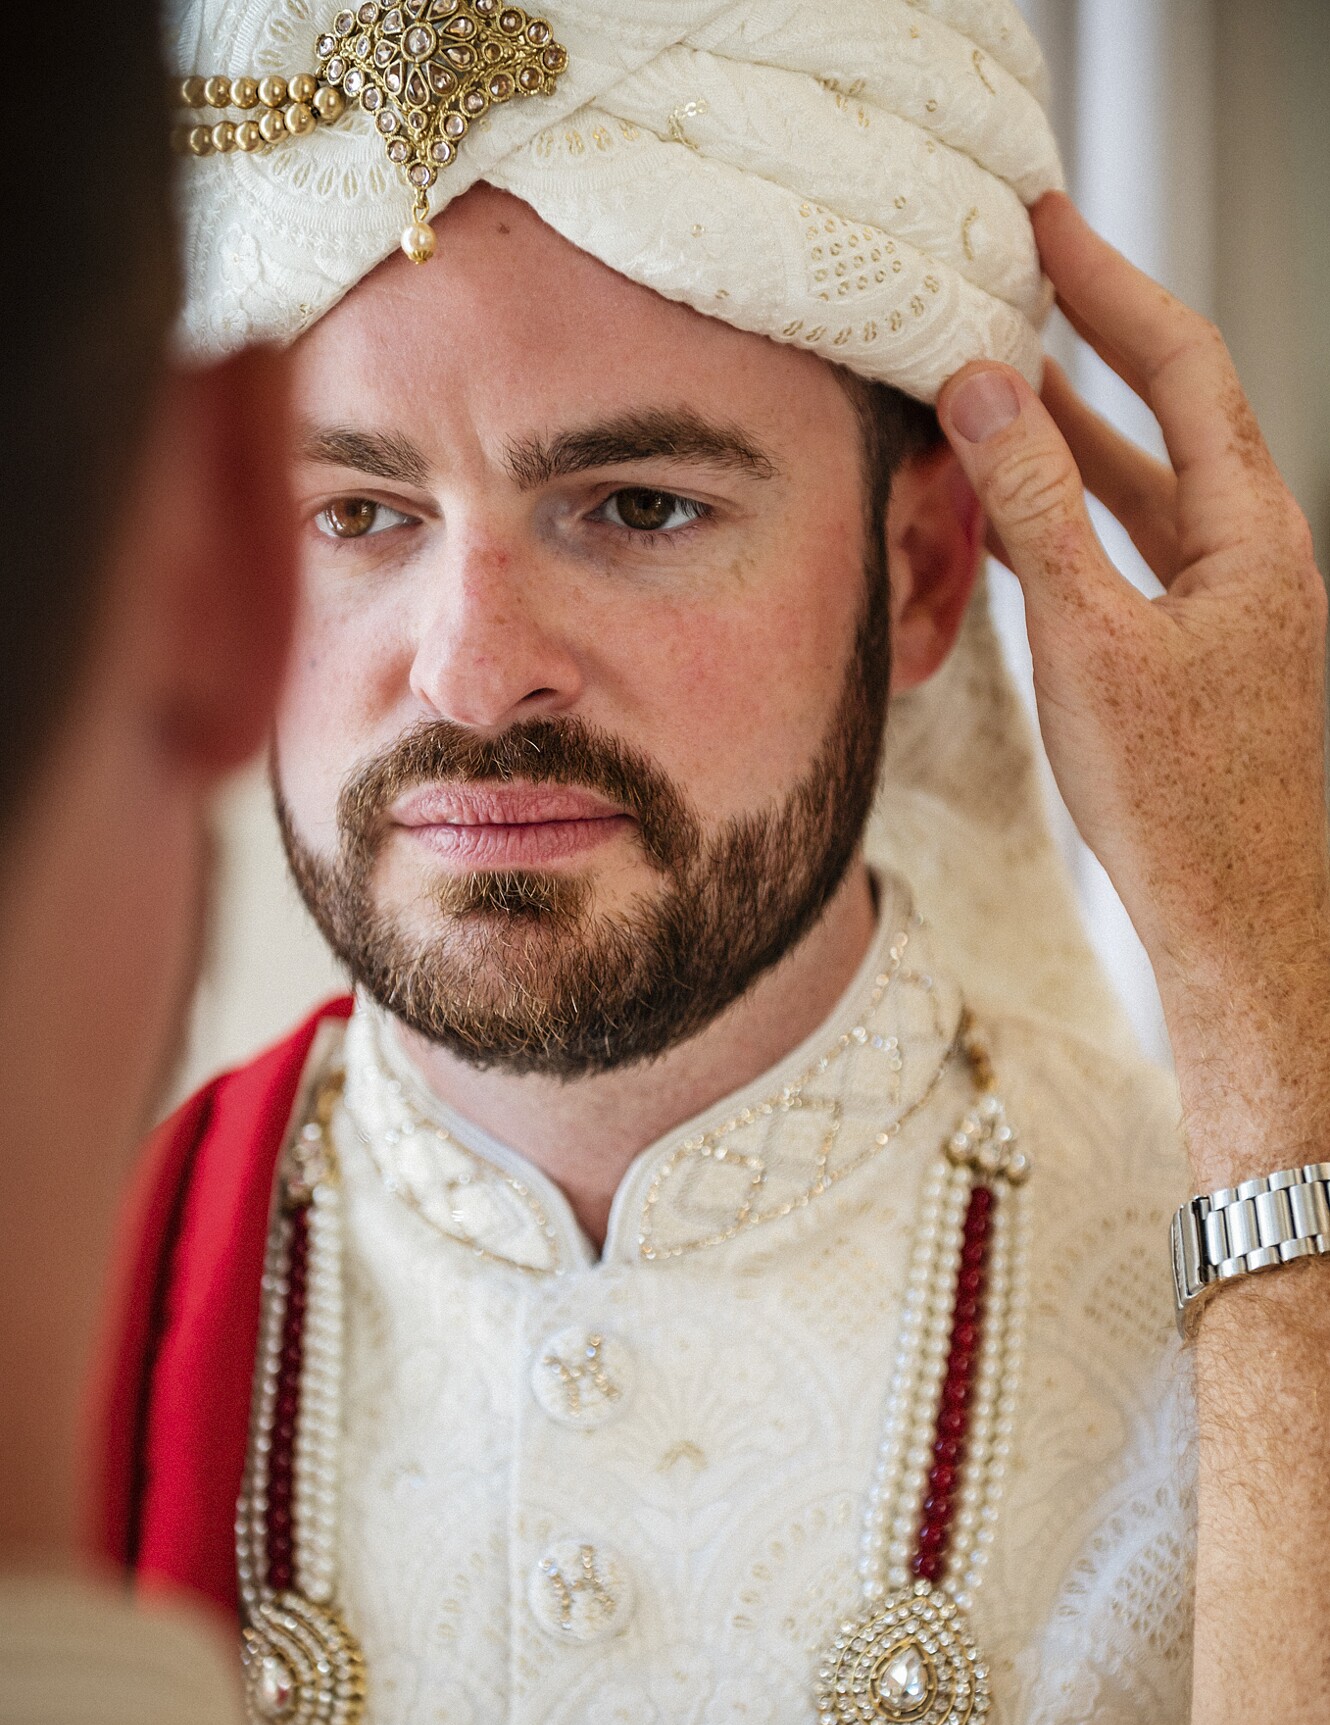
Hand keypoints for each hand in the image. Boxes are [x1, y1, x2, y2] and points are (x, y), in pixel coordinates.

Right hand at [935, 193, 1328, 1039]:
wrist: (1237, 932)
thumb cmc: (1182, 807)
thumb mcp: (1092, 644)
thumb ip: (1038, 511)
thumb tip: (985, 389)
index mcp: (1250, 536)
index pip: (1181, 366)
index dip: (1110, 285)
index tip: (1043, 223)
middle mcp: (1251, 559)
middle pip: (1165, 419)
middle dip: (1085, 347)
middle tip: (1009, 282)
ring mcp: (1225, 612)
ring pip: (1140, 494)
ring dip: (1068, 439)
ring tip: (992, 383)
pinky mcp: (1193, 663)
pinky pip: (1126, 560)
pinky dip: (1067, 523)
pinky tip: (1012, 520)